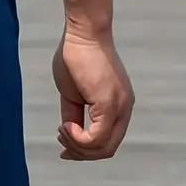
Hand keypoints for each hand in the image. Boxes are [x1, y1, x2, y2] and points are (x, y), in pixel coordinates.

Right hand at [52, 26, 134, 159]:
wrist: (82, 33)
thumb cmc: (76, 58)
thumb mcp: (73, 95)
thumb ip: (74, 115)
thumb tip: (70, 133)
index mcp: (118, 107)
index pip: (107, 143)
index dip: (84, 151)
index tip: (63, 143)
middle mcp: (124, 108)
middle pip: (106, 151)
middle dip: (79, 152)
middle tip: (61, 137)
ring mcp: (119, 106)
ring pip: (101, 148)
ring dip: (76, 145)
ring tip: (62, 130)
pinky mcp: (109, 102)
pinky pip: (95, 137)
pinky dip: (77, 138)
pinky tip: (65, 126)